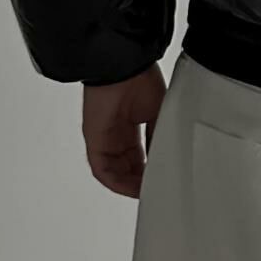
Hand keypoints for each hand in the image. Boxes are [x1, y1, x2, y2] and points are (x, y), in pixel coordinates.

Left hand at [82, 63, 166, 197]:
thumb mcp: (159, 113)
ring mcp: (104, 139)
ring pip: (115, 173)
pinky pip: (103, 171)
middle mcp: (116, 134)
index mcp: (131, 125)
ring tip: (147, 193)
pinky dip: (118, 183)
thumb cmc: (141, 79)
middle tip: (156, 190)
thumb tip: (165, 160)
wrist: (124, 67)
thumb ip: (159, 138)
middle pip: (127, 168)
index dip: (151, 171)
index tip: (163, 180)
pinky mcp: (94, 142)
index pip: (140, 156)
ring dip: (131, 186)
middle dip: (142, 182)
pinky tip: (133, 188)